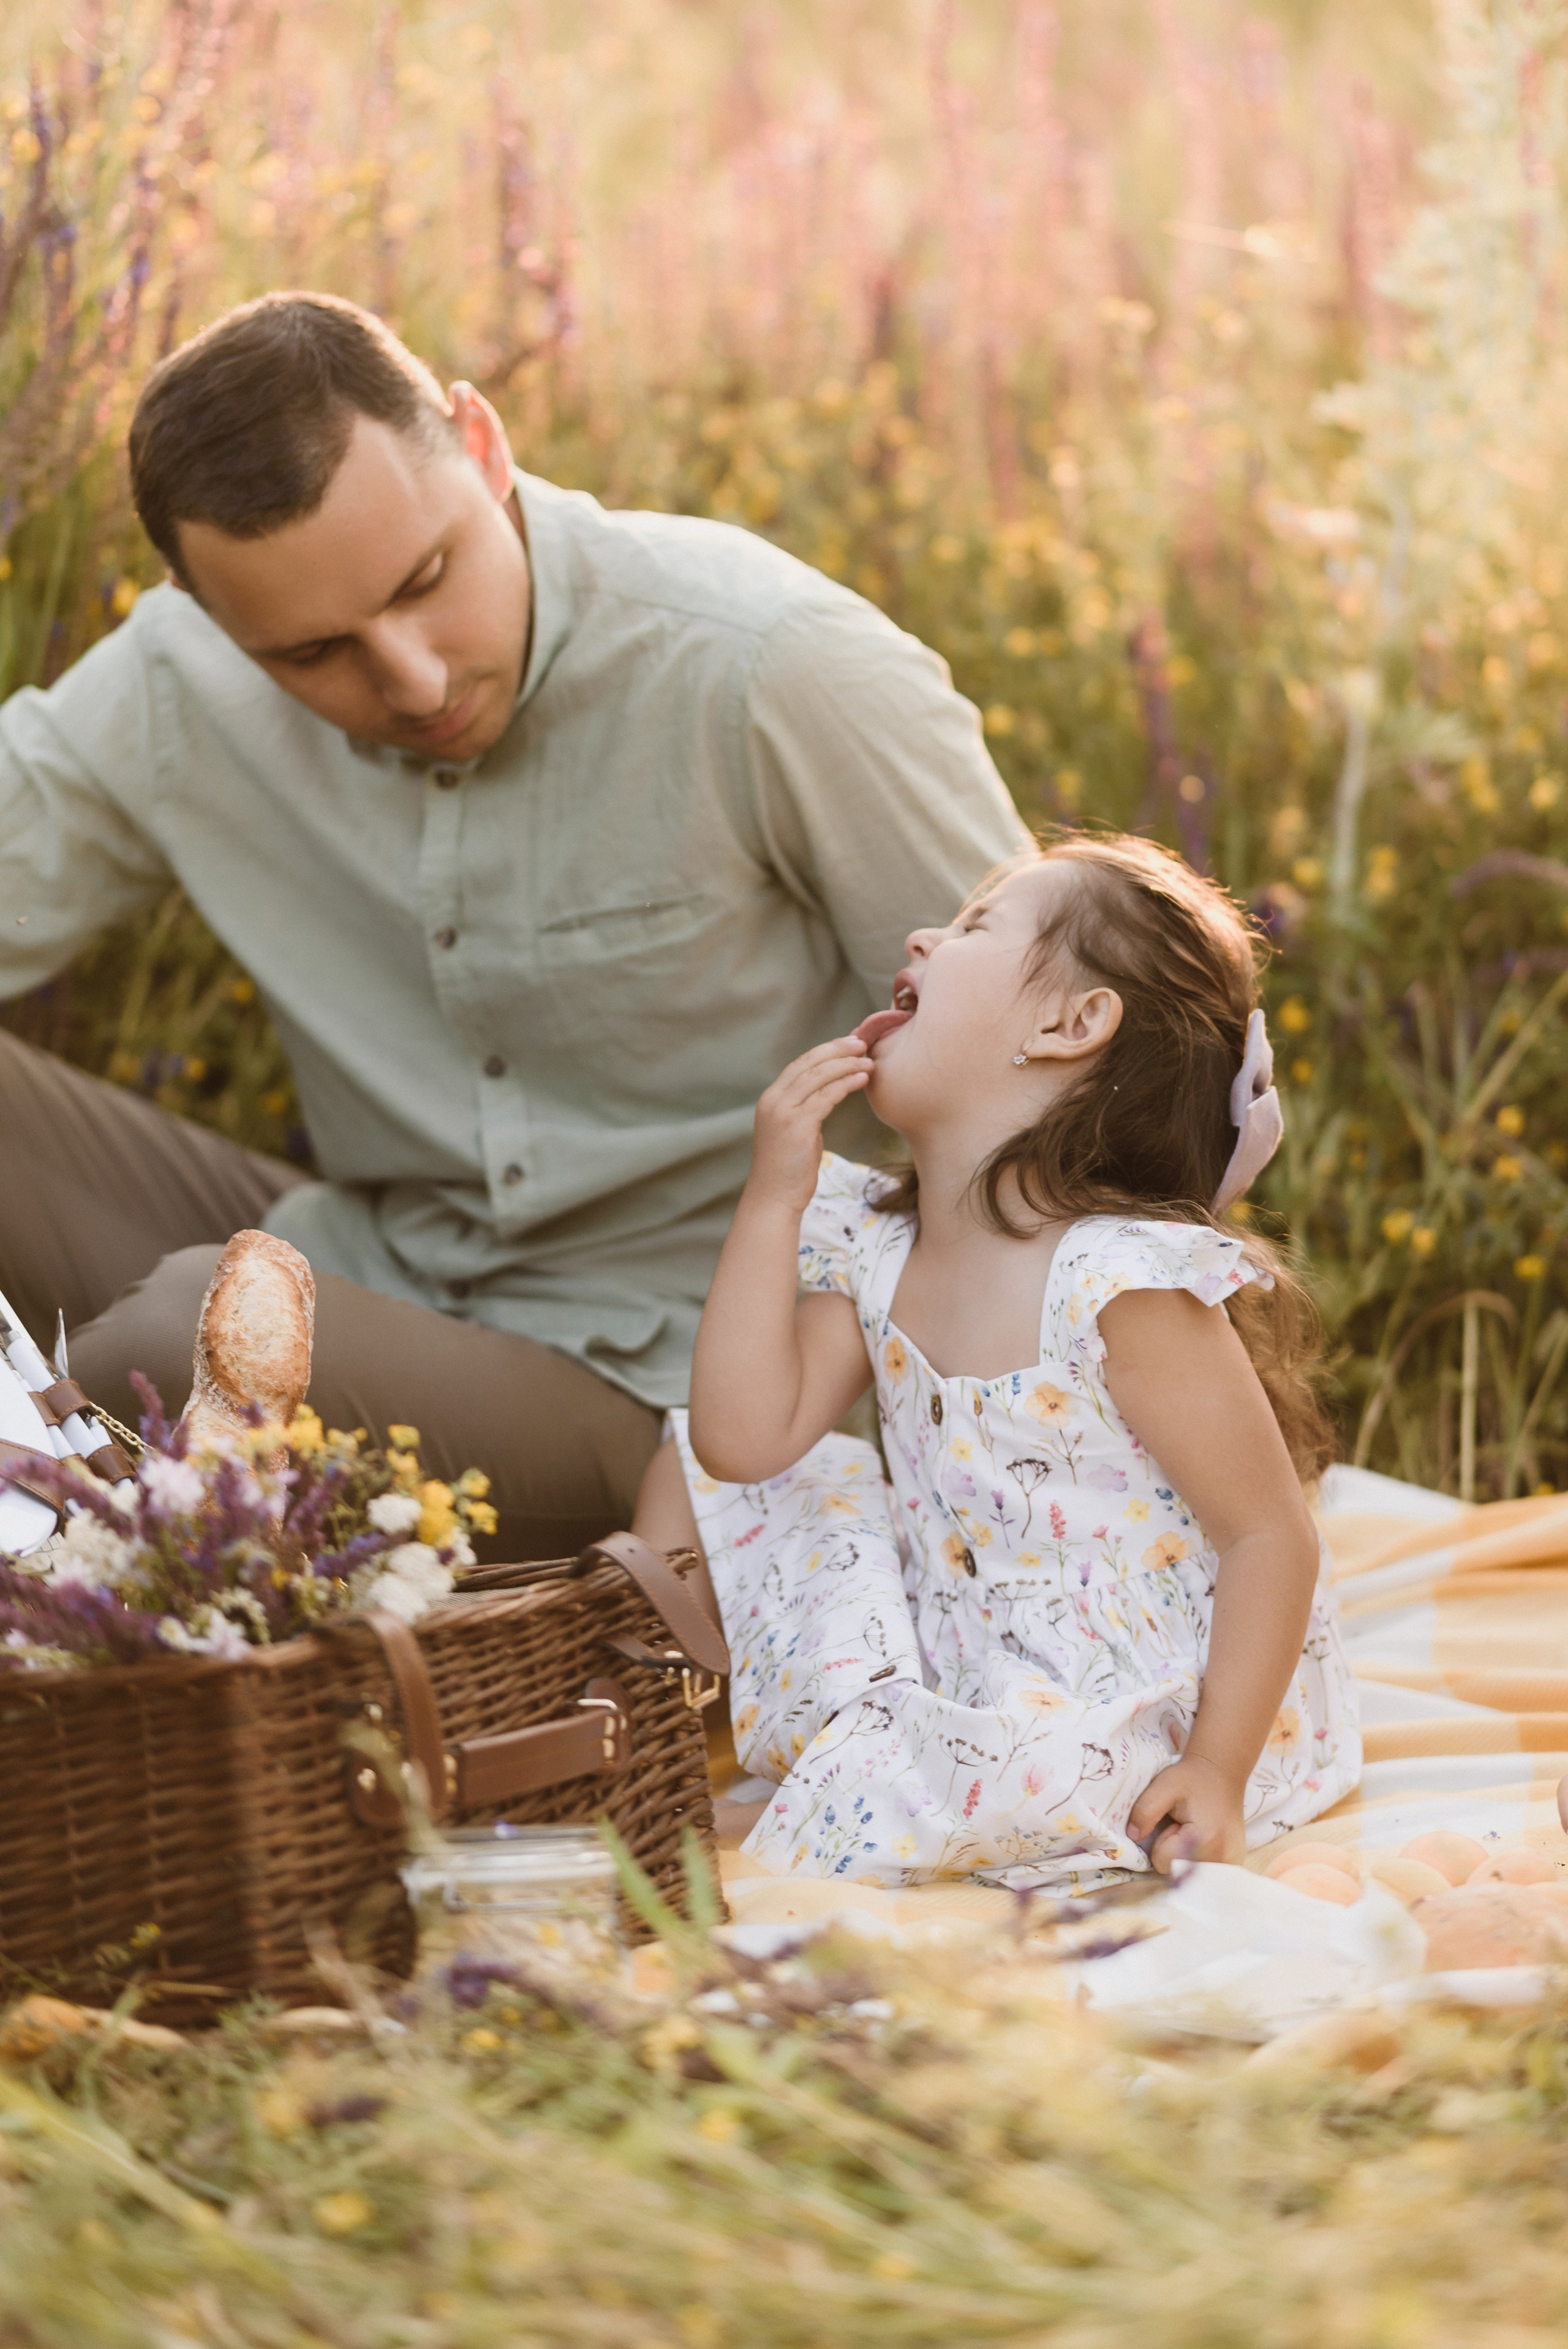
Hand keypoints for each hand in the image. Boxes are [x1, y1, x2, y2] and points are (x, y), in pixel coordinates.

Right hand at [746, 1036, 874, 1214]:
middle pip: (809, 1062)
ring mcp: (783, 1112)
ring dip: (847, 1065)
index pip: (801, 1063)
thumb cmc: (788, 1168)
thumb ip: (805, 1110)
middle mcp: (774, 1100)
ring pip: (819, 1076)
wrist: (774, 1197)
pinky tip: (863, 1080)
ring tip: (869, 1062)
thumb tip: (827, 1094)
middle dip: (838, 1049)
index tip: (849, 1043)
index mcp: (771, 1098)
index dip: (826, 1050)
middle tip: (862, 1043)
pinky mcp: (797, 1125)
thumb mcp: (794, 1131)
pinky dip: (847, 1084)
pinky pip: (827, 1096)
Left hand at [1127, 1755, 1247, 1872]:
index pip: (1163, 1862)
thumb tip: (1133, 1837)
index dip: (1163, 1841)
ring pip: (1190, 1874)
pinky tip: (1205, 1839)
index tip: (1176, 1822)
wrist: (1221, 1772)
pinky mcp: (1234, 1863)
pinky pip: (1204, 1873)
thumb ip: (1145, 1811)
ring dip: (1186, 1856)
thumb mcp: (1163, 1786)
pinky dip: (1199, 1859)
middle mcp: (1223, 1858)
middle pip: (1177, 1872)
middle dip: (1174, 1851)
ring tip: (1195, 1832)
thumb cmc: (1192, 1778)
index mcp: (1205, 1841)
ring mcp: (1232, 1863)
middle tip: (1185, 1826)